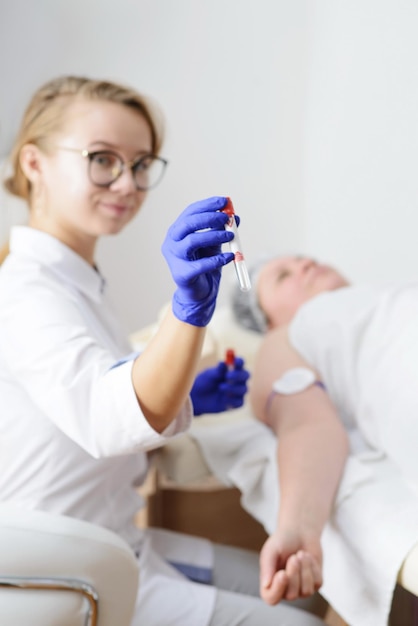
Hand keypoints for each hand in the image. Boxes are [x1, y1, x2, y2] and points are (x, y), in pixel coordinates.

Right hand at [161, 196, 234, 325]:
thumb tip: (235, 216)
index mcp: (177, 231)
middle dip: (209, 218)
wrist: (200, 292)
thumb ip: (221, 230)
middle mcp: (172, 243)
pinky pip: (200, 265)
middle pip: (188, 224)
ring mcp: (174, 259)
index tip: (224, 201)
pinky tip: (230, 257)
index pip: (190, 212)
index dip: (207, 205)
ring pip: (192, 242)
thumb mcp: (214, 243)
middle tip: (227, 219)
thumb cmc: (205, 264)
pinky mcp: (182, 275)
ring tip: (230, 235)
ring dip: (214, 236)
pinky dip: (217, 260)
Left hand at [190, 356, 249, 414]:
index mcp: (232, 369)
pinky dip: (232, 400)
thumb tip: (223, 363)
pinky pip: (239, 402)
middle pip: (246, 375)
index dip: (240, 362)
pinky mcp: (235, 403)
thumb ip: (217, 371)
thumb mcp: (208, 375)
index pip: (240, 363)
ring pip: (243, 389)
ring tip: (220, 387)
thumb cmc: (204, 382)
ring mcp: (238, 392)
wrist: (197, 398)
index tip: (236, 361)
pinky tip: (223, 399)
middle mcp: (237, 379)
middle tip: (228, 376)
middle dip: (238, 375)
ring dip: (233, 388)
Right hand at [259, 530, 322, 604]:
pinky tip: (307, 557)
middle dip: (294, 574)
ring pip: (306, 591)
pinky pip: (317, 583)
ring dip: (304, 570)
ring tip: (300, 554)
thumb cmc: (282, 541)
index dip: (277, 590)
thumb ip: (267, 567)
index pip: (271, 599)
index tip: (282, 573)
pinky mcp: (315, 584)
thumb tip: (266, 585)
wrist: (300, 531)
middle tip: (294, 557)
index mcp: (271, 583)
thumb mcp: (271, 550)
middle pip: (291, 595)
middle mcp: (285, 590)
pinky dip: (313, 567)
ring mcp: (301, 589)